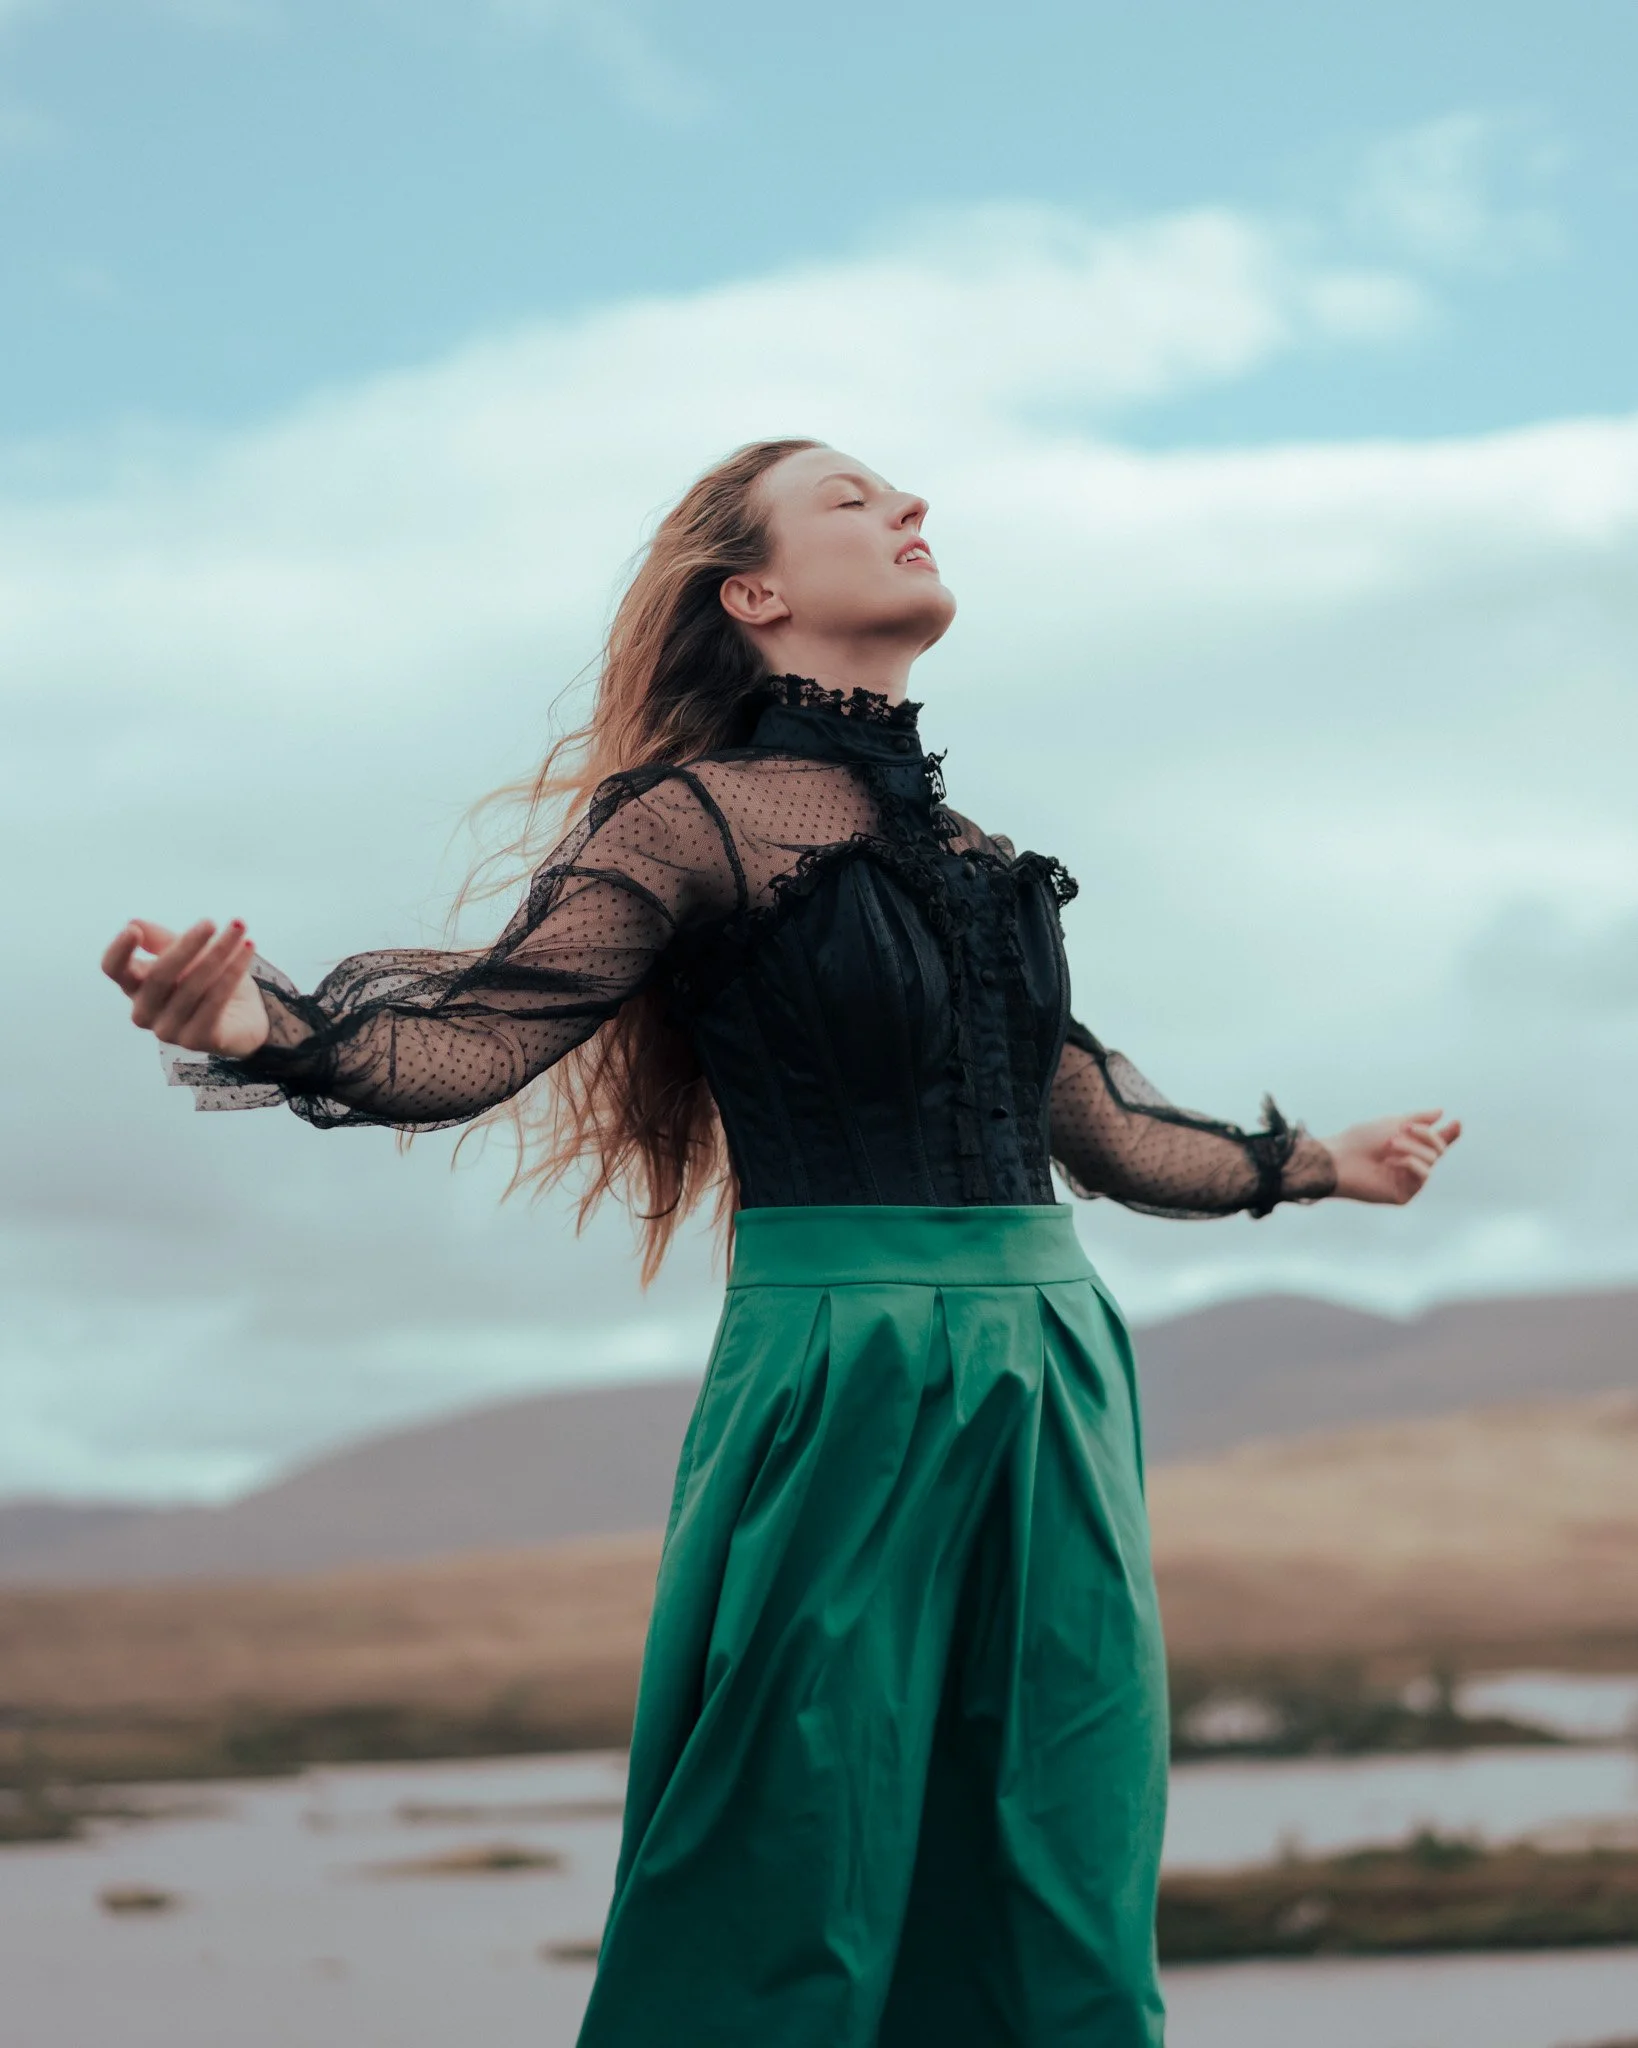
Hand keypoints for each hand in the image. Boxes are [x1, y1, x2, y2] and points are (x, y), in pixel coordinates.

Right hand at [101, 918, 270, 1058]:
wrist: (244, 1015)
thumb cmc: (207, 979)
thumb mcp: (184, 953)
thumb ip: (160, 940)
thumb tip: (134, 922)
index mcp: (135, 987)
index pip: (114, 969)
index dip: (119, 951)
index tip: (132, 930)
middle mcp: (144, 1012)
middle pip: (159, 974)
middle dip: (187, 945)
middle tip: (210, 923)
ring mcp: (168, 1031)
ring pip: (192, 986)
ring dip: (218, 953)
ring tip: (238, 930)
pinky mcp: (197, 1041)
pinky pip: (215, 1002)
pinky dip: (232, 972)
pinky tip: (246, 950)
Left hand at [1320, 1109, 1461, 1204]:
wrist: (1339, 1159)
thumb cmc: (1360, 1139)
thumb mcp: (1393, 1122)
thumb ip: (1419, 1119)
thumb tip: (1440, 1112)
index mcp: (1407, 1148)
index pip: (1435, 1143)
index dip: (1448, 1134)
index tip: (1457, 1122)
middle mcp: (1409, 1165)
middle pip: (1438, 1150)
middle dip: (1425, 1135)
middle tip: (1404, 1129)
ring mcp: (1407, 1181)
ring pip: (1431, 1161)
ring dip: (1412, 1148)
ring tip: (1389, 1144)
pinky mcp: (1403, 1194)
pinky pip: (1422, 1176)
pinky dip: (1410, 1163)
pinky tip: (1391, 1161)